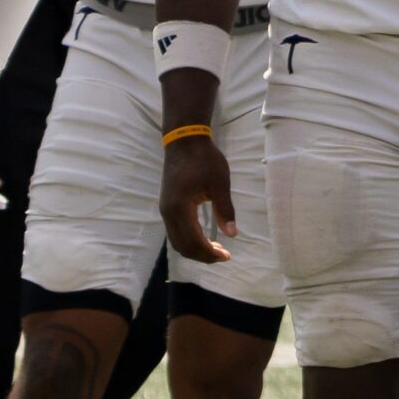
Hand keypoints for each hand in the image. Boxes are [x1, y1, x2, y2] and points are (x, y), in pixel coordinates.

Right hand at [160, 135, 237, 262]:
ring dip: (196, 249)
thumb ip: (225, 209)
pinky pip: (175, 232)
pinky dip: (189, 240)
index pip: (193, 241)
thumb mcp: (220, 183)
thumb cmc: (204, 160)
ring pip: (177, 240)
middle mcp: (168, 212)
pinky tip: (205, 239)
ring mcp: (165, 210)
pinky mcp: (167, 206)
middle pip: (182, 246)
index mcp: (180, 208)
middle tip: (224, 256)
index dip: (209, 253)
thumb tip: (232, 234)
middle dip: (203, 255)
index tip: (227, 256)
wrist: (184, 142)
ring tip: (217, 250)